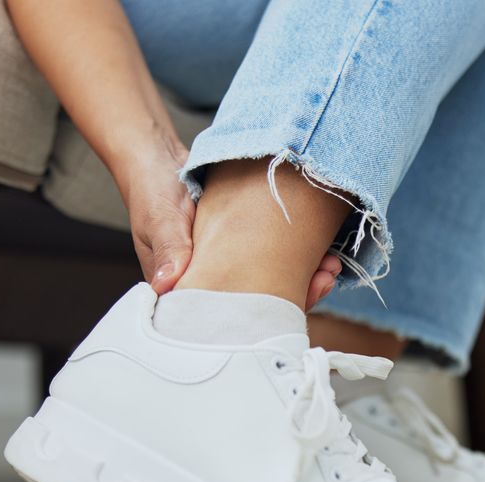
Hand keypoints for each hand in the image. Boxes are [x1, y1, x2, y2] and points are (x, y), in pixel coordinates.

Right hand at [119, 142, 342, 304]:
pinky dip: (301, 257)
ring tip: (331, 266)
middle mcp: (214, 286)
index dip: (264, 316)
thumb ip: (169, 247)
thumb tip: (167, 285)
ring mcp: (233, 268)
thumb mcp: (161, 218)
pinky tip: (324, 251)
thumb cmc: (153, 192)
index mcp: (187, 292)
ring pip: (274, 285)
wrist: (161, 162)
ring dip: (305, 277)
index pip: (230, 317)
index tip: (293, 305)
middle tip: (325, 280)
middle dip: (296, 297)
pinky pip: (277, 260)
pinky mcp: (246, 249)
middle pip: (260, 306)